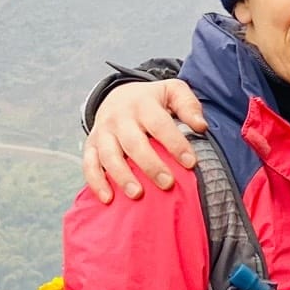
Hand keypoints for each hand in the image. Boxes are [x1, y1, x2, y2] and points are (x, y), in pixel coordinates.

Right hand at [81, 80, 207, 202]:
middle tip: (167, 184)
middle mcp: (119, 117)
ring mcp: (102, 131)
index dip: (175, 143)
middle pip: (134, 143)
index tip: (190, 163)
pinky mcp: (91, 144)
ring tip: (137, 194)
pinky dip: (96, 181)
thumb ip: (189, 105)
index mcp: (142, 104)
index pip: (160, 124)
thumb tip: (201, 126)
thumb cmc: (152, 100)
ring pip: (109, 155)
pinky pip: (89, 164)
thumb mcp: (172, 91)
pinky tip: (108, 198)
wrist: (118, 95)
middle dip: (150, 165)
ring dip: (122, 176)